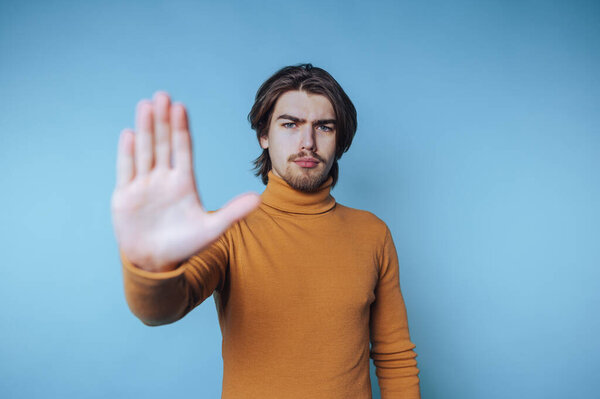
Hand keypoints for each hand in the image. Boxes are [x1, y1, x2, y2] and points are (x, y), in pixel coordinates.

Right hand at [111, 91, 260, 271]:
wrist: (156, 264)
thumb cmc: (185, 246)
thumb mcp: (212, 230)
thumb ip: (233, 213)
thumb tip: (259, 199)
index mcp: (184, 183)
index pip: (183, 150)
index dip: (182, 129)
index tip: (181, 107)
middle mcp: (163, 179)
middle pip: (163, 144)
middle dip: (163, 121)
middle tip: (162, 95)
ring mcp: (143, 186)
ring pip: (144, 151)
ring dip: (145, 129)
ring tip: (146, 105)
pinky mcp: (125, 196)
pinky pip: (126, 171)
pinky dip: (127, 154)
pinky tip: (129, 134)